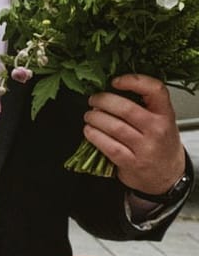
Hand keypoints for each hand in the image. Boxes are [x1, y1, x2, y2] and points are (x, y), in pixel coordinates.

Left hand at [86, 74, 185, 194]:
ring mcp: (145, 147)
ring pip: (114, 127)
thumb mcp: (161, 121)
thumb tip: (109, 92)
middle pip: (126, 108)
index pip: (155, 90)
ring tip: (89, 116)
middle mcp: (157, 129)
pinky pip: (108, 146)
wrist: (167, 174)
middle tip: (93, 100)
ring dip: (95, 118)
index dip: (133, 81)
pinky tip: (89, 131)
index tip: (115, 81)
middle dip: (103, 101)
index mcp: (165, 114)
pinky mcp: (131, 162)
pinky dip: (94, 136)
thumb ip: (143, 106)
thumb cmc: (159, 143)